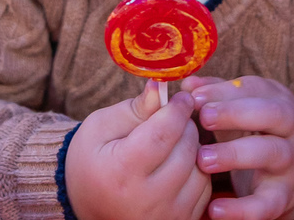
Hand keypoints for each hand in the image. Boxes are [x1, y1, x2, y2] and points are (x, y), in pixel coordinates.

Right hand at [65, 81, 211, 219]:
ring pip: (200, 169)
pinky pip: (204, 190)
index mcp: (121, 171)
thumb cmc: (91, 163)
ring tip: (175, 142)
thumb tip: (159, 86)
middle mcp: (146, 200)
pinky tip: (178, 163)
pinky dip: (196, 171)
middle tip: (175, 118)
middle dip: (186, 126)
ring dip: (193, 148)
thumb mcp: (100, 128)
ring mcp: (166, 216)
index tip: (181, 97)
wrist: (89, 209)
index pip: (163, 134)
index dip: (177, 110)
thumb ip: (133, 109)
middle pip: (186, 150)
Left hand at [184, 76, 293, 219]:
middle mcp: (290, 128)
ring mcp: (291, 162)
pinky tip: (215, 209)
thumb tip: (188, 83)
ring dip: (235, 154)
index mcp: (276, 99)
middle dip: (235, 113)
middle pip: (272, 114)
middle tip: (203, 118)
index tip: (194, 97)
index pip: (254, 88)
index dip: (224, 91)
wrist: (293, 172)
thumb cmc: (256, 129)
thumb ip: (215, 93)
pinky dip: (242, 209)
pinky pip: (267, 203)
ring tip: (202, 159)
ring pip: (272, 153)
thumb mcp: (239, 107)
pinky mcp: (284, 196)